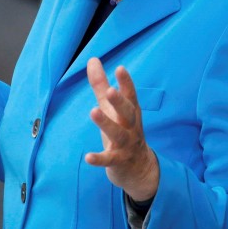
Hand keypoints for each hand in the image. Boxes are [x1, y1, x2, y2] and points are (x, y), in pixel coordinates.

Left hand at [85, 57, 159, 202]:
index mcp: (130, 112)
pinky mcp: (118, 161)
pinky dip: (99, 159)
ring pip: (117, 134)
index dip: (126, 83)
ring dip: (106, 124)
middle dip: (119, 102)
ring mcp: (126, 145)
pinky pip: (109, 160)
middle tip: (110, 90)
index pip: (130, 95)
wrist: (139, 169)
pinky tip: (88, 157)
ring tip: (93, 112)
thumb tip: (92, 59)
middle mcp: (131, 127)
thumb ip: (101, 85)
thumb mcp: (112, 108)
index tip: (120, 68)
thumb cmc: (123, 130)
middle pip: (127, 113)